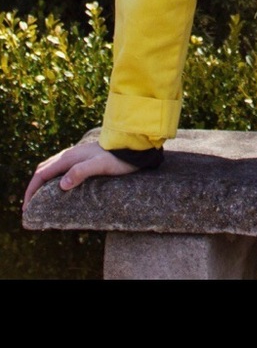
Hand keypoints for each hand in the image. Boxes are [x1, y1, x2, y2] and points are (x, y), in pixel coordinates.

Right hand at [23, 140, 138, 207]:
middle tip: (29, 205)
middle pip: (44, 169)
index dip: (31, 190)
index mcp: (70, 157)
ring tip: (41, 197)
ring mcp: (78, 155)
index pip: (42, 173)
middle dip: (34, 186)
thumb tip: (62, 185)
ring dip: (43, 181)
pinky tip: (60, 185)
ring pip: (53, 167)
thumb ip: (81, 172)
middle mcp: (71, 154)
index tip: (26, 207)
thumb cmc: (119, 157)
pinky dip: (53, 177)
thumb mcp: (101, 166)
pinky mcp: (85, 157)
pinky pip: (62, 167)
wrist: (134, 145)